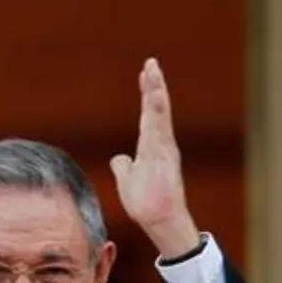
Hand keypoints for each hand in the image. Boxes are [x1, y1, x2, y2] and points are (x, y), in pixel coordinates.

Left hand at [109, 59, 201, 259]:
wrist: (159, 219)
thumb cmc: (146, 203)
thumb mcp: (128, 181)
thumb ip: (124, 167)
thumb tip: (117, 158)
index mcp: (152, 147)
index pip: (148, 116)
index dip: (146, 95)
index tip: (145, 74)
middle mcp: (160, 143)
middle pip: (156, 109)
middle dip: (154, 85)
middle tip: (151, 62)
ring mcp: (163, 147)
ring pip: (159, 114)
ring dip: (156, 91)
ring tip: (153, 70)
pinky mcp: (164, 154)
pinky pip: (160, 126)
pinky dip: (157, 109)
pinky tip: (155, 93)